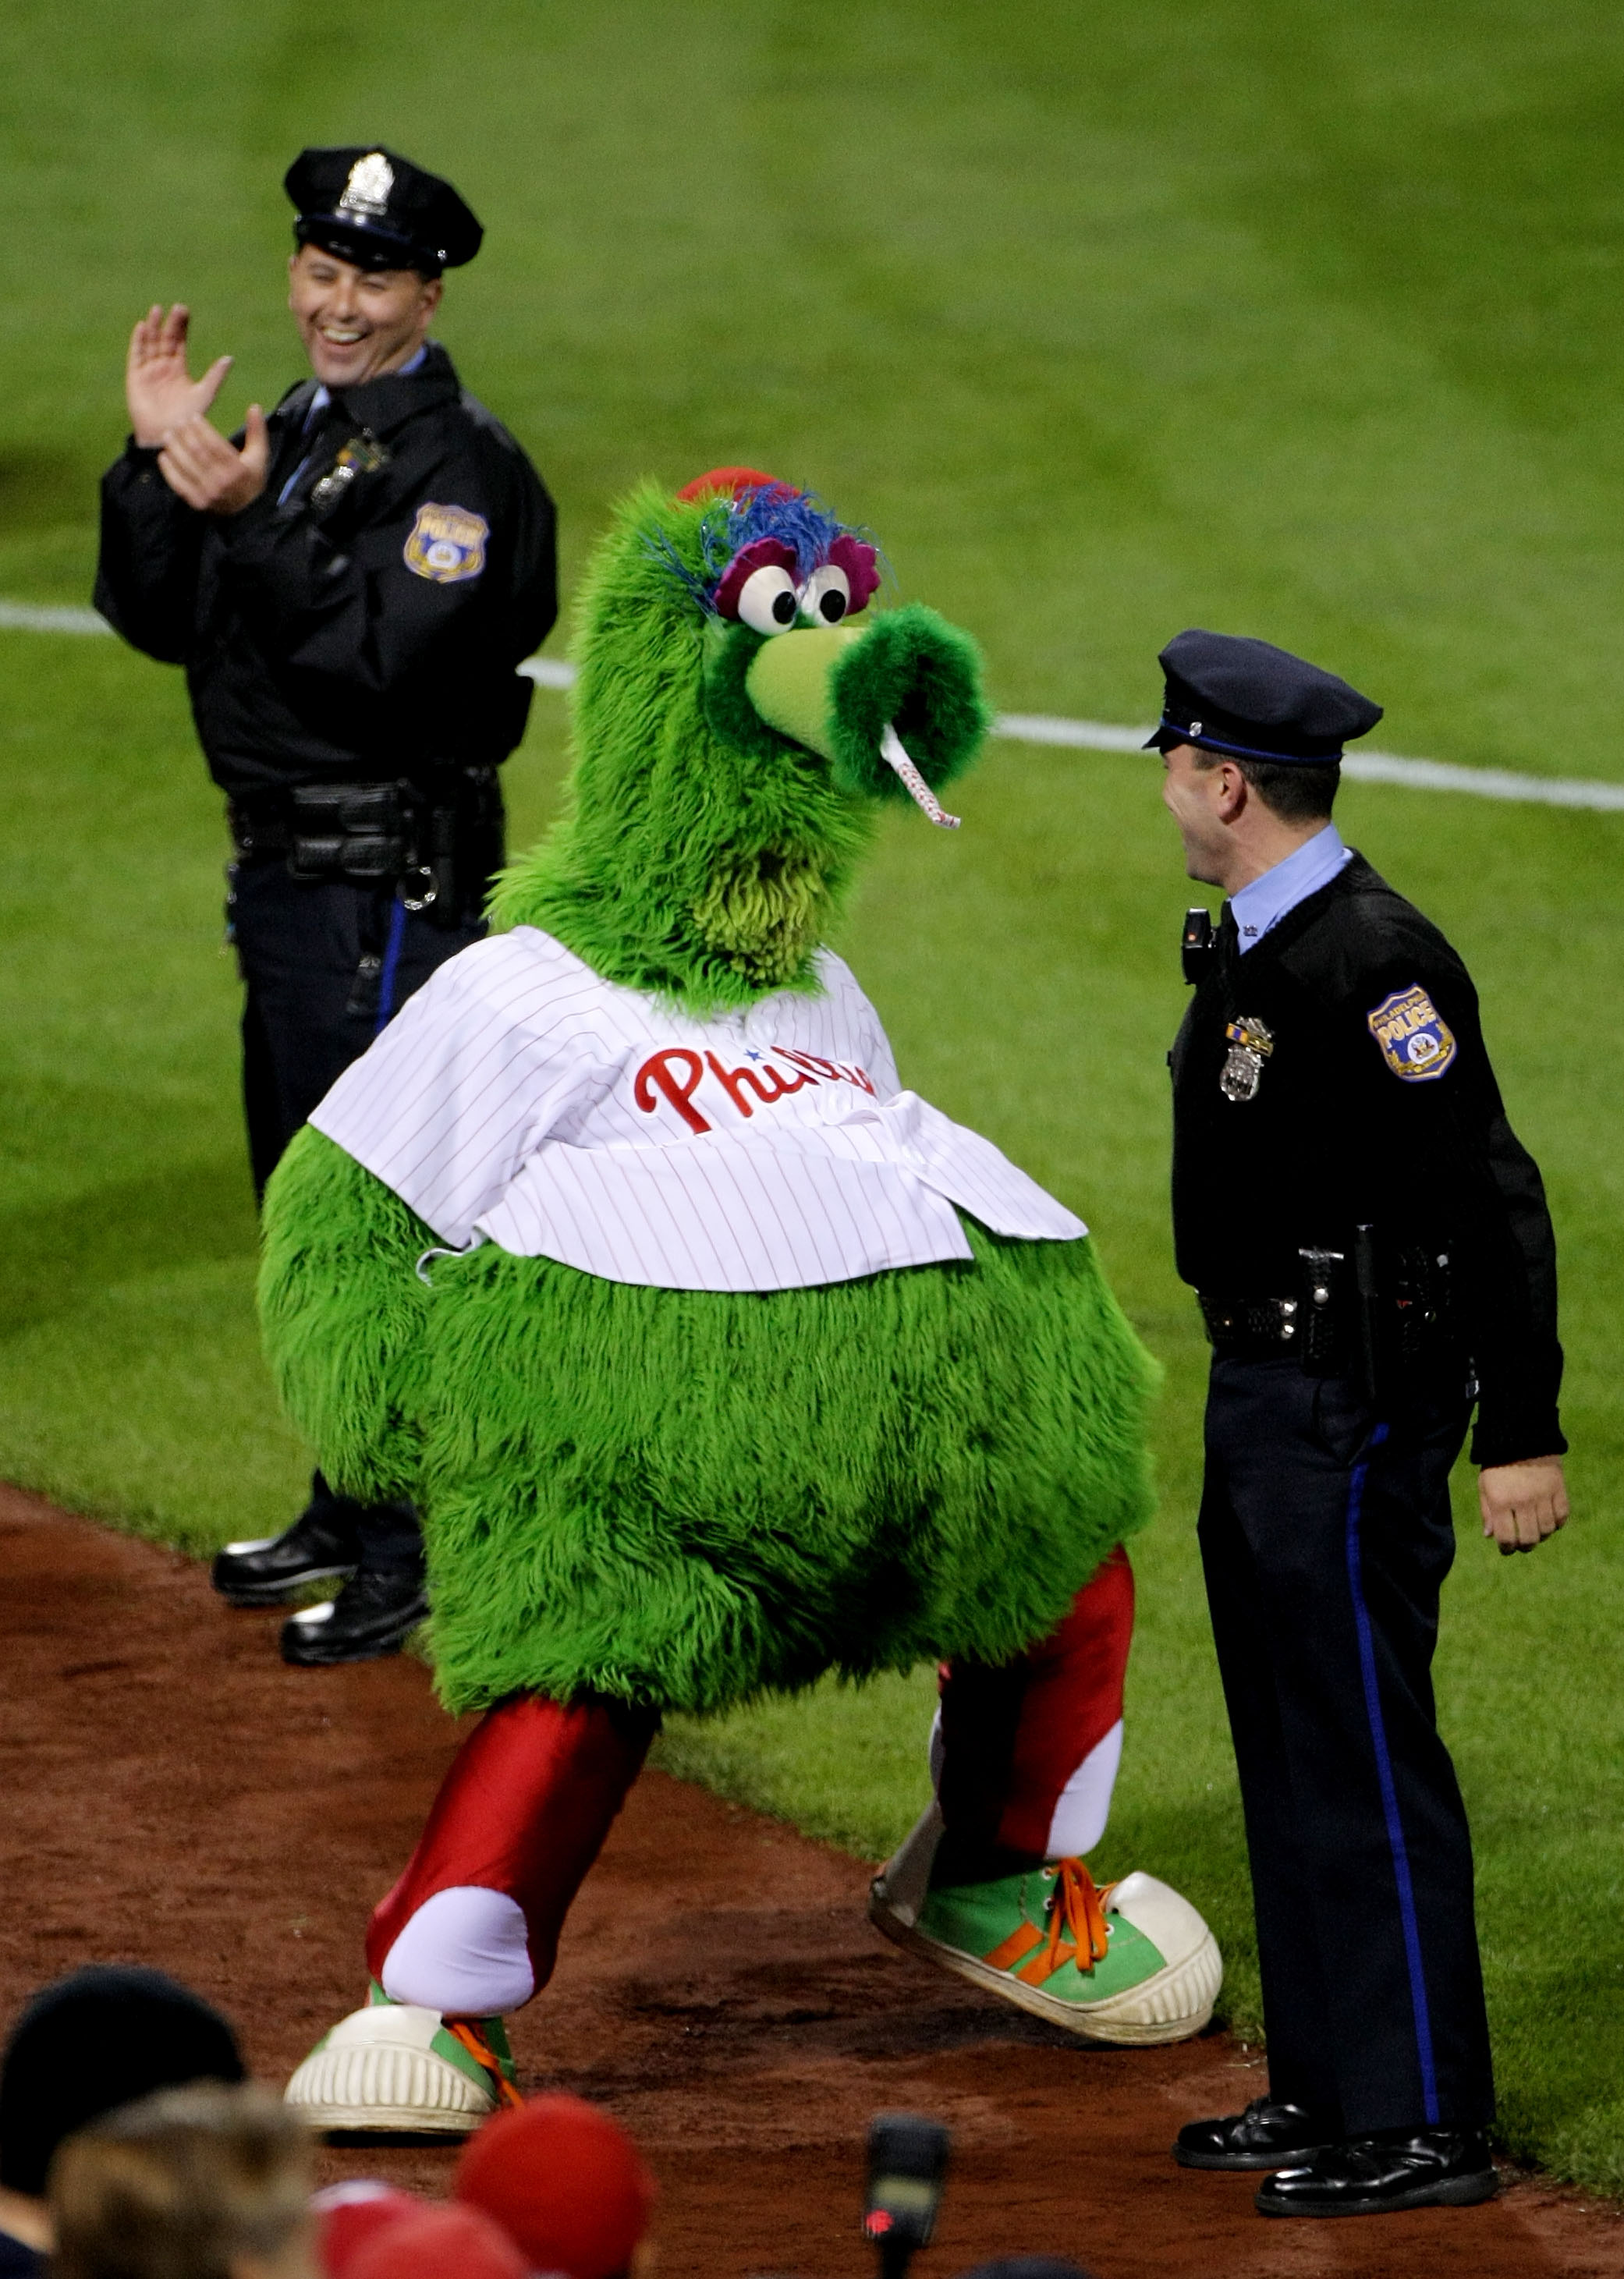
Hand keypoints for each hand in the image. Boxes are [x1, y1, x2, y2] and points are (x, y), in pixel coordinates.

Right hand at [126, 303, 233, 446]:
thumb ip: (215, 376)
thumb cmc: (189, 419)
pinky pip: (136, 355)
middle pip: (165, 339)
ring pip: (150, 343)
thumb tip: (229, 358)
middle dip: (169, 323)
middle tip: (176, 308)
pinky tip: (141, 328)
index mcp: (179, 369)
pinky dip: (138, 341)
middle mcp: (163, 367)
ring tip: (157, 310)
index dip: (181, 326)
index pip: (179, 342)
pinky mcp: (136, 377)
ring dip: (152, 327)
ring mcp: (148, 371)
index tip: (184, 311)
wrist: (168, 435)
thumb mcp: (205, 394)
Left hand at [157, 406, 270, 514]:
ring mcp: (208, 493)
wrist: (248, 512)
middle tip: (176, 423)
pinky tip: (163, 456)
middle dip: (185, 436)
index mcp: (238, 469)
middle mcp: (222, 481)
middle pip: (198, 453)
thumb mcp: (259, 456)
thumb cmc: (251, 479)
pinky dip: (169, 470)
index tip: (193, 417)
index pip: (216, 445)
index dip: (202, 430)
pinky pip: (179, 484)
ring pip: (187, 466)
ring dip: (175, 449)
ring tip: (167, 435)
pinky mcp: (197, 502)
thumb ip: (256, 431)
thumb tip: (254, 406)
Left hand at [1479, 1457, 1567, 1553]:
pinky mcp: (1558, 1488)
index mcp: (1500, 1501)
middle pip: (1529, 1538)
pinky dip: (1557, 1523)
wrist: (1521, 1437)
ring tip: (1535, 1531)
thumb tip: (1490, 1537)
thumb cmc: (1498, 1464)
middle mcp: (1522, 1501)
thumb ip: (1487, 1512)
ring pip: (1547, 1530)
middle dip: (1525, 1546)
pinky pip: (1562, 1516)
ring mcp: (1542, 1496)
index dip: (1507, 1548)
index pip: (1506, 1538)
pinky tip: (1549, 1520)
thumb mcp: (1485, 1486)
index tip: (1507, 1549)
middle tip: (1523, 1544)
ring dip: (1541, 1535)